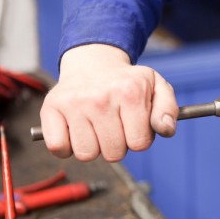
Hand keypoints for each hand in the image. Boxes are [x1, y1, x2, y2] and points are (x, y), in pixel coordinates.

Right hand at [40, 44, 178, 161]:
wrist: (93, 64)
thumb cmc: (127, 82)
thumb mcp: (156, 88)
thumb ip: (168, 110)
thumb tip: (165, 129)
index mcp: (130, 92)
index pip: (139, 144)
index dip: (140, 139)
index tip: (135, 124)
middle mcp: (101, 97)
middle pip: (114, 154)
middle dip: (118, 144)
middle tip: (115, 124)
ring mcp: (74, 104)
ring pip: (87, 154)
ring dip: (93, 146)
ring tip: (97, 126)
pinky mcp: (51, 109)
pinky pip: (59, 149)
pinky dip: (67, 147)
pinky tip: (76, 130)